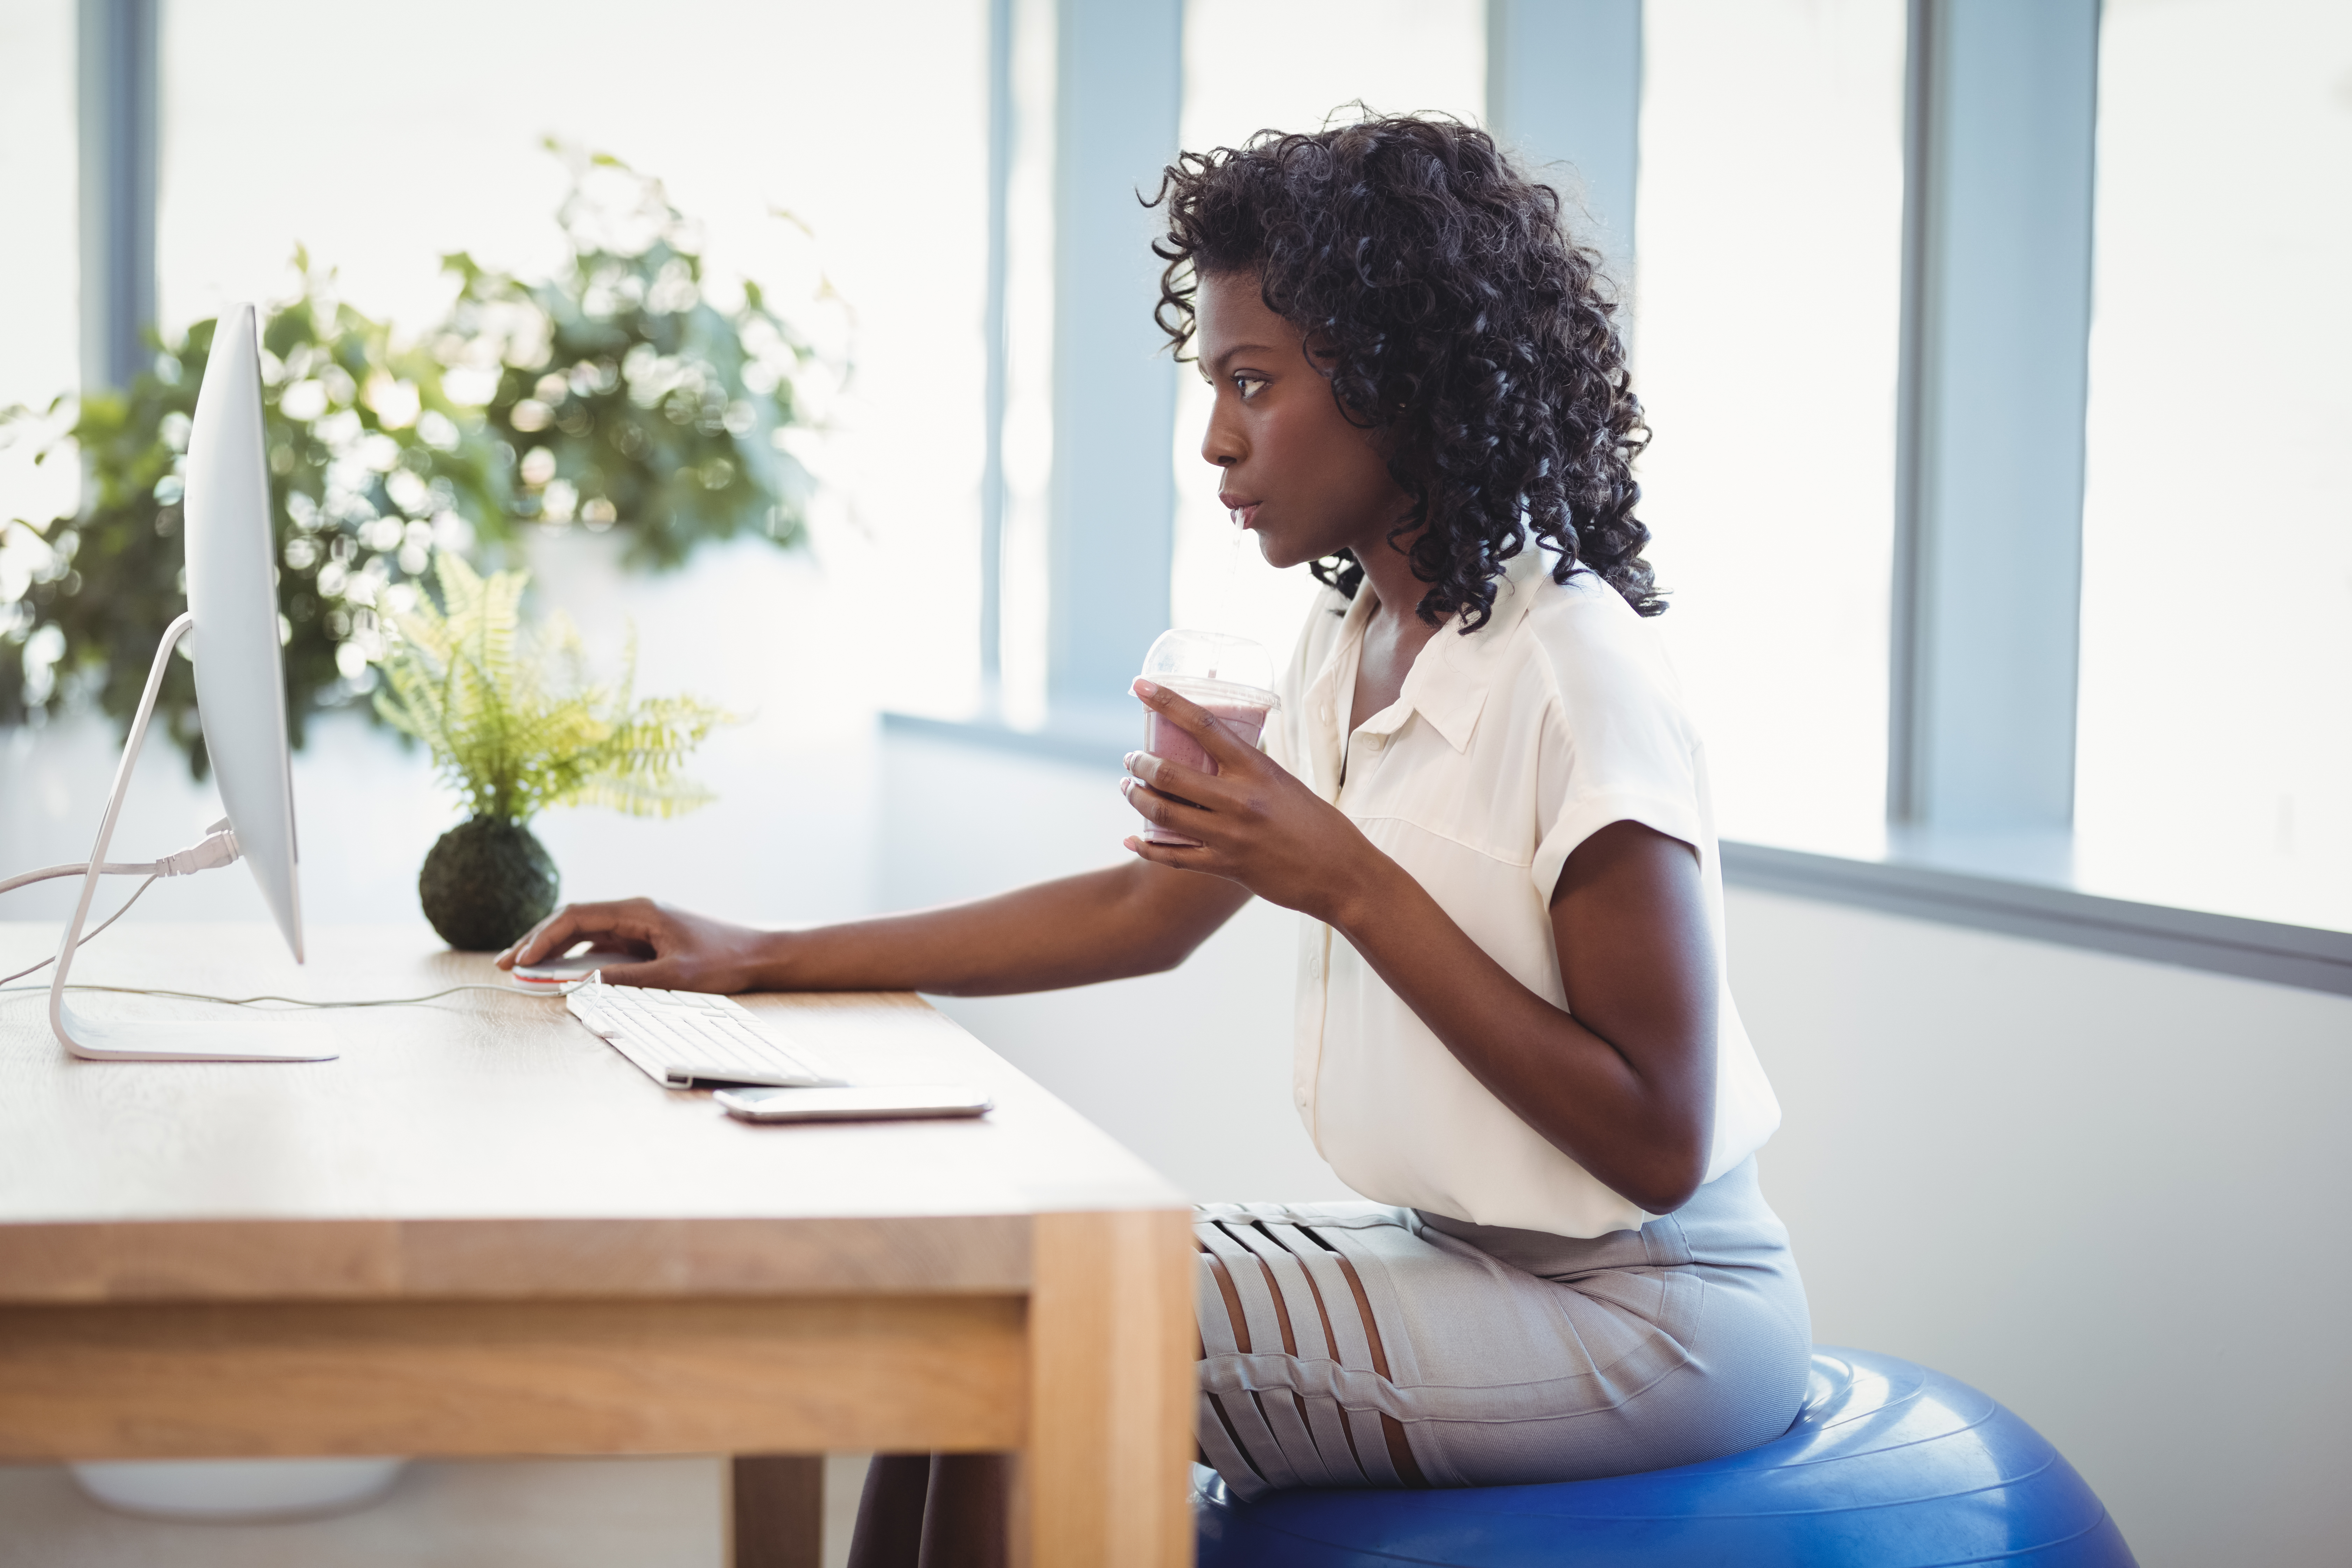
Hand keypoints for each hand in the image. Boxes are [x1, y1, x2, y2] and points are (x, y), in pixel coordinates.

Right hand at [494, 897, 778, 992]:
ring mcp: (638, 924)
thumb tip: (585, 983)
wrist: (758, 954)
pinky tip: (557, 971)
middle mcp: (634, 911)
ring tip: (521, 968)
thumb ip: (629, 978)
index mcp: (639, 910)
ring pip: (583, 931)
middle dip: (536, 941)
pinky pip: (600, 943)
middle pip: (573, 919)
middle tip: (503, 964)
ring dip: (552, 948)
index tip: (520, 961)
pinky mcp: (644, 939)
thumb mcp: (676, 975)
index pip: (577, 916)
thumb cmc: (723, 961)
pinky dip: (575, 956)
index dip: (544, 938)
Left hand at [1120, 679, 1388, 921]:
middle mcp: (1241, 799)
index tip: (1141, 685)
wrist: (1342, 874)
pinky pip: (1174, 856)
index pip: (1204, 725)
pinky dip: (1147, 848)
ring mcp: (1231, 835)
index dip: (1167, 702)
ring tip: (1129, 788)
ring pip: (1164, 813)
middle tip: (1131, 759)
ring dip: (1137, 798)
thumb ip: (1250, 770)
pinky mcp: (1227, 866)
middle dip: (1139, 763)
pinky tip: (1132, 841)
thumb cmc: (1317, 825)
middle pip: (1170, 773)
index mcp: (1257, 769)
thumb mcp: (1284, 784)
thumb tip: (1220, 754)